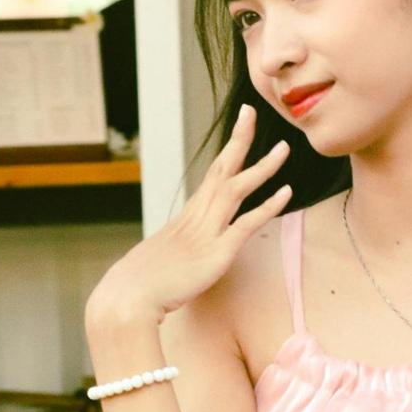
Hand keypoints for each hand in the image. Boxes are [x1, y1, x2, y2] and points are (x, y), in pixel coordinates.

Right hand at [87, 103, 291, 327]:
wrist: (125, 300)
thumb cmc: (139, 285)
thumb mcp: (163, 259)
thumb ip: (179, 250)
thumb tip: (181, 253)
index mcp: (187, 216)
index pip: (212, 174)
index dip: (229, 150)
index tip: (240, 127)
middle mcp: (197, 217)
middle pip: (222, 168)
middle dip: (239, 138)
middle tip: (251, 111)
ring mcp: (207, 232)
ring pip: (237, 188)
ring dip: (262, 166)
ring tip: (284, 148)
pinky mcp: (217, 253)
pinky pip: (247, 223)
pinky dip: (268, 206)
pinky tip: (286, 192)